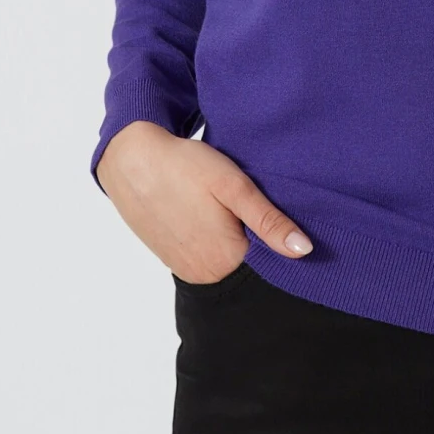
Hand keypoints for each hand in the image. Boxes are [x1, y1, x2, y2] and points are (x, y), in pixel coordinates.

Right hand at [95, 120, 313, 283]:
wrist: (130, 159)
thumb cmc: (184, 166)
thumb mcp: (234, 186)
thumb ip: (269, 221)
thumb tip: (304, 251)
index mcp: (225, 260)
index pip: (270, 262)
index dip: (278, 238)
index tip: (276, 214)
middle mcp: (203, 274)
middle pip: (245, 263)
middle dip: (254, 241)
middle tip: (245, 206)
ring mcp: (183, 269)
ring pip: (223, 260)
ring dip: (230, 240)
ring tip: (224, 209)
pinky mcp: (170, 258)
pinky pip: (201, 256)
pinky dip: (209, 240)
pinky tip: (206, 215)